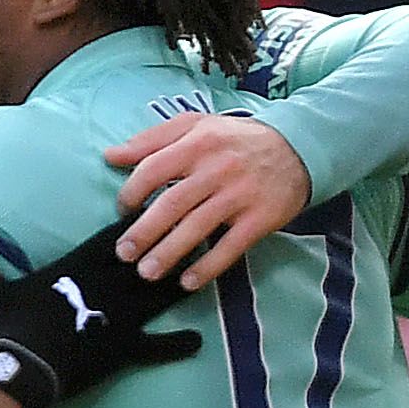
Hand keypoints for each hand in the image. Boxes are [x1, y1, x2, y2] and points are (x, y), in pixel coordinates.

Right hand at [0, 215, 198, 407]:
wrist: (13, 376)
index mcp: (74, 268)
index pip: (112, 236)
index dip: (137, 216)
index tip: (162, 196)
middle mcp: (103, 288)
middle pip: (145, 258)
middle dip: (172, 239)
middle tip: (203, 220)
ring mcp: (117, 320)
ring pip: (158, 294)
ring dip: (182, 279)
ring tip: (208, 265)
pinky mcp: (121, 350)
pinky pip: (155, 348)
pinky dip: (175, 345)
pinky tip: (198, 341)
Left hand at [104, 110, 310, 287]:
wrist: (298, 148)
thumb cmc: (237, 139)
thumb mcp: (196, 126)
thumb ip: (152, 139)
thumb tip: (110, 155)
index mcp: (197, 143)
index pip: (154, 169)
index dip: (132, 193)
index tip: (122, 211)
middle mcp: (216, 169)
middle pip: (172, 203)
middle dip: (144, 231)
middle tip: (124, 253)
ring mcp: (239, 195)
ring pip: (197, 228)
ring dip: (169, 253)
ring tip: (147, 272)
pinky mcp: (259, 218)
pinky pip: (229, 247)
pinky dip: (207, 267)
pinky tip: (188, 281)